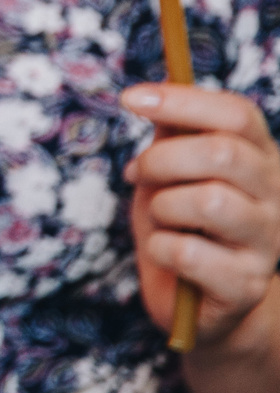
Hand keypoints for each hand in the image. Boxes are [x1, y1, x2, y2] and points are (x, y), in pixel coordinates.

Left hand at [125, 83, 279, 346]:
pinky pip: (189, 252)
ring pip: (209, 202)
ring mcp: (267, 244)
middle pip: (222, 154)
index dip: (182, 101)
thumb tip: (157, 89)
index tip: (128, 99)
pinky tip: (166, 254)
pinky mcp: (247, 285)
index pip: (238, 115)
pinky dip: (160, 248)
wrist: (198, 304)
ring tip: (161, 219)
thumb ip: (171, 133)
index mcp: (262, 161)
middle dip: (162, 159)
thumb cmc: (180, 225)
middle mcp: (276, 198)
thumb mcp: (169, 173)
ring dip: (163, 206)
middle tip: (139, 175)